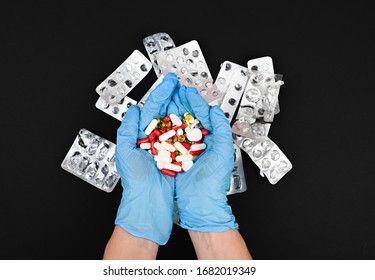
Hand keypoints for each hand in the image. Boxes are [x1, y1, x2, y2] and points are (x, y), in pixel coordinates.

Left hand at [114, 73, 178, 244]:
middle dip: (175, 97)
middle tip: (183, 84)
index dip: (161, 93)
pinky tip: (198, 119)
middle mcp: (154, 139)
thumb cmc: (136, 182)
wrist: (149, 204)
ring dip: (185, 109)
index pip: (152, 108)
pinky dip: (192, 128)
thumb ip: (127, 130)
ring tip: (191, 96)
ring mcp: (167, 147)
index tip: (170, 82)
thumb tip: (132, 111)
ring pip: (178, 123)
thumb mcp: (125, 153)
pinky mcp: (179, 156)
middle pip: (167, 112)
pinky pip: (186, 139)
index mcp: (141, 136)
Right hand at [168, 86, 237, 231]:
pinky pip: (167, 140)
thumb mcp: (222, 153)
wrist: (200, 204)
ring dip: (170, 112)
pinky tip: (157, 121)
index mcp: (211, 139)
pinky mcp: (173, 157)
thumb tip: (216, 111)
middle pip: (187, 117)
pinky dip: (162, 129)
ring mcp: (185, 149)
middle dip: (180, 102)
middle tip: (173, 89)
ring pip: (176, 125)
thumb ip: (221, 130)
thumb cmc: (213, 183)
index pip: (202, 115)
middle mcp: (198, 142)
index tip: (187, 91)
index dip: (194, 101)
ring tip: (165, 99)